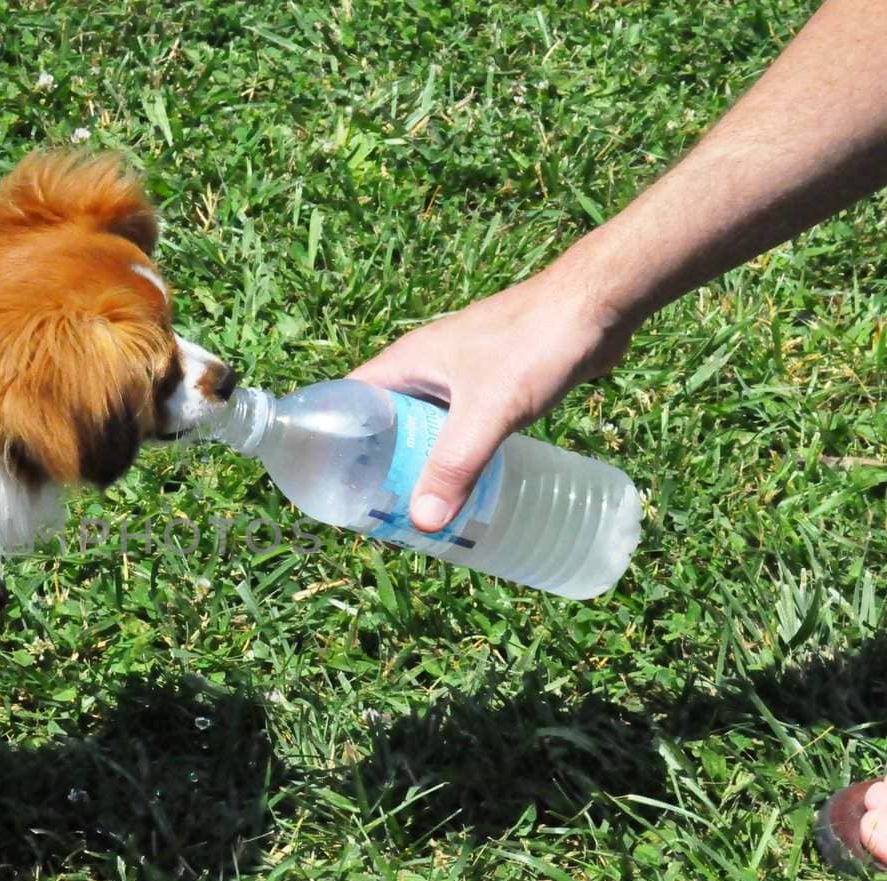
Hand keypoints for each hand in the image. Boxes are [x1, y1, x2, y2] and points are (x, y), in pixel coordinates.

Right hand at [348, 269, 633, 530]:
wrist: (598, 305)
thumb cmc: (535, 343)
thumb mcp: (489, 410)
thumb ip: (456, 465)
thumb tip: (423, 523)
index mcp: (405, 363)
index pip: (347, 402)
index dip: (333, 440)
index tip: (333, 483)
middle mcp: (425, 368)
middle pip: (385, 423)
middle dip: (380, 465)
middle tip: (379, 511)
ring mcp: (459, 376)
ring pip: (425, 429)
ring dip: (421, 464)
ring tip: (420, 509)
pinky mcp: (493, 385)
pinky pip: (460, 428)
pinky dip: (457, 456)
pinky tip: (468, 484)